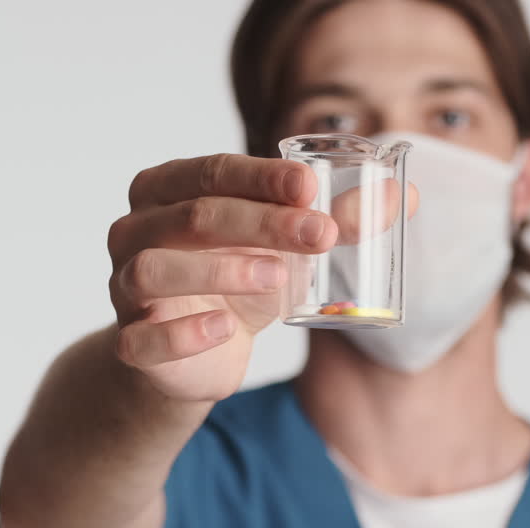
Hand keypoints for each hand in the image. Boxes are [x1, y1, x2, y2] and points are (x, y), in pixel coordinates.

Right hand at [108, 154, 337, 401]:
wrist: (194, 354)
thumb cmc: (236, 280)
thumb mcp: (285, 247)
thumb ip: (336, 220)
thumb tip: (405, 197)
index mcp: (166, 190)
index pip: (212, 171)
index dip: (262, 178)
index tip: (312, 187)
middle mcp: (135, 231)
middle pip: (193, 215)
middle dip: (261, 222)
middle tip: (318, 235)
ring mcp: (124, 286)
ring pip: (156, 269)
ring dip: (220, 270)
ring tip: (277, 277)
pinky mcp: (131, 342)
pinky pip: (144, 338)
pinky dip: (184, 333)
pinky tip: (225, 329)